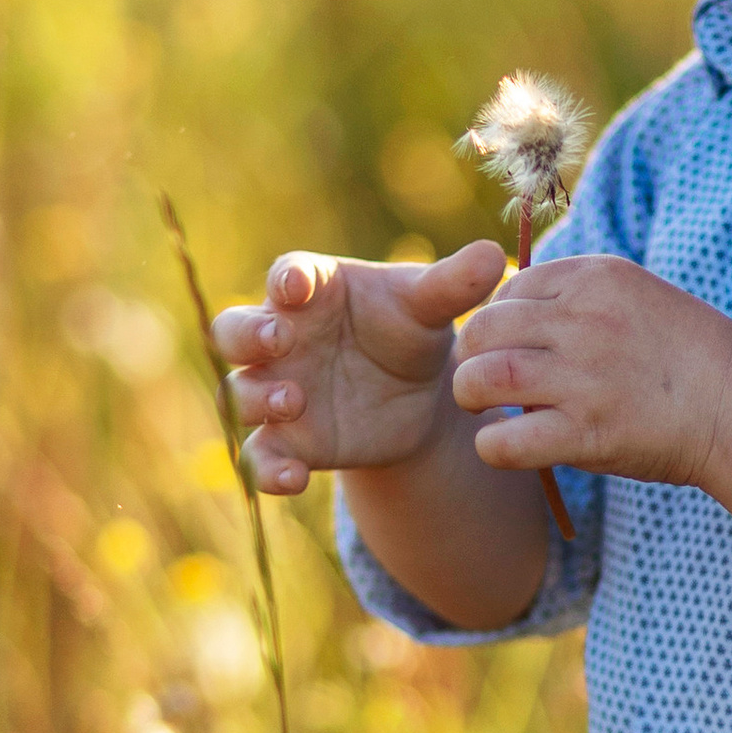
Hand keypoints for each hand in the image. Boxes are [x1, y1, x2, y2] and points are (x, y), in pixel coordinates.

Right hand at [212, 238, 507, 493]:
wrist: (416, 395)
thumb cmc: (409, 330)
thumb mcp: (430, 308)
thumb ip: (454, 285)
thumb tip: (497, 254)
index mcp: (312, 291)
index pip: (286, 275)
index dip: (287, 278)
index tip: (298, 286)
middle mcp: (282, 339)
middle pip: (234, 330)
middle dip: (246, 335)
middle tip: (277, 340)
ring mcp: (278, 390)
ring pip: (239, 393)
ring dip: (257, 398)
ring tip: (293, 402)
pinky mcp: (289, 441)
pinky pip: (259, 457)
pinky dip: (267, 470)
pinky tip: (293, 478)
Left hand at [449, 253, 731, 485]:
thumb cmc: (687, 356)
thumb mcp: (637, 297)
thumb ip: (579, 297)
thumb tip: (514, 312)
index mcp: (596, 278)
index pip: (511, 288)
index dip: (500, 321)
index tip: (511, 347)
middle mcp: (585, 321)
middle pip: (486, 327)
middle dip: (473, 354)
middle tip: (482, 379)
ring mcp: (585, 377)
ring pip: (483, 378)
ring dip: (472, 395)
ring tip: (483, 408)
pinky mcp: (588, 433)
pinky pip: (505, 442)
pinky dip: (492, 446)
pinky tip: (504, 446)